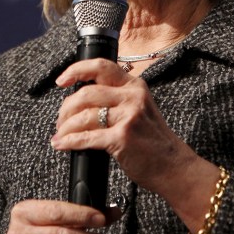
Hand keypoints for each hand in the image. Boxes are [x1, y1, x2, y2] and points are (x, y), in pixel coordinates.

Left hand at [53, 57, 196, 193]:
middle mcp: (133, 96)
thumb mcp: (140, 109)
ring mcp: (129, 116)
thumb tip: (79, 100)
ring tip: (60, 136)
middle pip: (86, 93)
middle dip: (66, 109)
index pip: (101, 67)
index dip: (76, 70)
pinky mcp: (123, 137)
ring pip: (83, 116)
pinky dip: (70, 142)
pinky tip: (62, 145)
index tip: (61, 81)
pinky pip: (87, 137)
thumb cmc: (152, 141)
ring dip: (65, 128)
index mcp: (134, 86)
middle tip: (60, 122)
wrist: (173, 167)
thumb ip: (116, 99)